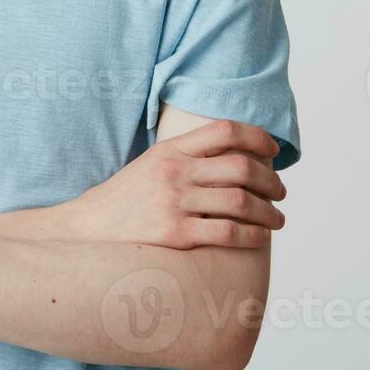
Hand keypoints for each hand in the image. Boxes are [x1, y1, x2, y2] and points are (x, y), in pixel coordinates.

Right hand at [68, 119, 286, 249]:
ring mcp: (174, 203)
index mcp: (170, 150)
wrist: (88, 228)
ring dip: (269, 212)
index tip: (273, 151)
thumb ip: (186, 156)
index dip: (257, 137)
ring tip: (278, 219)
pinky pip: (227, 232)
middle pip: (241, 167)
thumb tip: (233, 155)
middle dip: (271, 180)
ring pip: (240, 201)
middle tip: (281, 191)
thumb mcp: (151, 163)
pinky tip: (260, 238)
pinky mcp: (175, 234)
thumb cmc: (125, 198)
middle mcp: (174, 172)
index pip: (224, 130)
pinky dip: (252, 236)